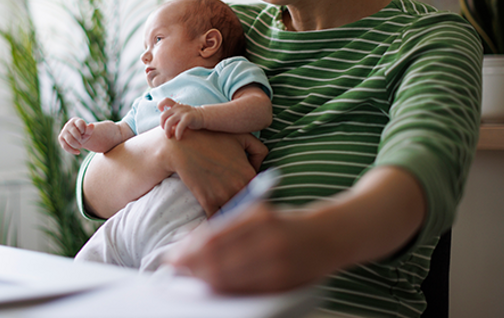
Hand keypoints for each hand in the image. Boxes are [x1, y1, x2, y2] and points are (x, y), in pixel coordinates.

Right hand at [58, 117, 93, 154]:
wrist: (79, 138)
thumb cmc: (84, 133)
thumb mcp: (88, 131)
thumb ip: (90, 129)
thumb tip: (92, 125)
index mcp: (75, 120)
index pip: (80, 124)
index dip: (84, 130)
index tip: (84, 132)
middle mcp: (68, 124)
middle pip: (75, 133)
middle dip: (80, 139)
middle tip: (82, 141)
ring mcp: (63, 131)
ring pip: (69, 140)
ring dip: (76, 145)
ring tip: (80, 146)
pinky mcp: (60, 138)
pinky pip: (65, 146)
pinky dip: (72, 150)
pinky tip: (78, 152)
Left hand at [158, 98, 204, 139]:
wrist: (203, 116)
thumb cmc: (190, 118)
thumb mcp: (180, 114)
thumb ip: (172, 116)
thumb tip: (164, 125)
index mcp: (176, 106)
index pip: (165, 100)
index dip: (160, 105)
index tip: (162, 111)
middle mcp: (178, 108)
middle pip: (163, 115)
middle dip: (162, 125)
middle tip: (165, 131)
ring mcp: (183, 112)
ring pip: (169, 122)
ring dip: (167, 131)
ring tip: (169, 136)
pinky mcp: (188, 118)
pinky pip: (179, 127)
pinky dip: (177, 134)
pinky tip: (178, 138)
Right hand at [159, 129, 267, 216]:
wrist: (183, 145)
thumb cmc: (212, 138)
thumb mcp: (241, 136)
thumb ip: (259, 149)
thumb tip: (260, 167)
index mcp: (249, 174)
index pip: (259, 192)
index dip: (254, 194)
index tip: (249, 195)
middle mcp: (238, 187)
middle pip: (247, 205)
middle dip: (244, 207)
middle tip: (242, 210)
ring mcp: (223, 195)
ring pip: (232, 213)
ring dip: (231, 215)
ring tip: (231, 219)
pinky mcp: (207, 201)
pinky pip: (216, 219)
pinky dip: (216, 221)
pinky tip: (216, 222)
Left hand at [165, 204, 325, 293]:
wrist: (331, 236)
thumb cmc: (287, 224)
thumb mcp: (259, 214)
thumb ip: (228, 226)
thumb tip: (192, 239)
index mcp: (259, 219)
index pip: (215, 237)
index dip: (190, 249)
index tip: (173, 255)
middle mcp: (268, 240)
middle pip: (218, 260)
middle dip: (192, 267)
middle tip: (174, 269)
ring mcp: (277, 264)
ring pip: (229, 278)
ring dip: (205, 280)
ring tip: (190, 278)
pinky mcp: (283, 283)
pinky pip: (246, 290)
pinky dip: (226, 290)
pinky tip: (214, 287)